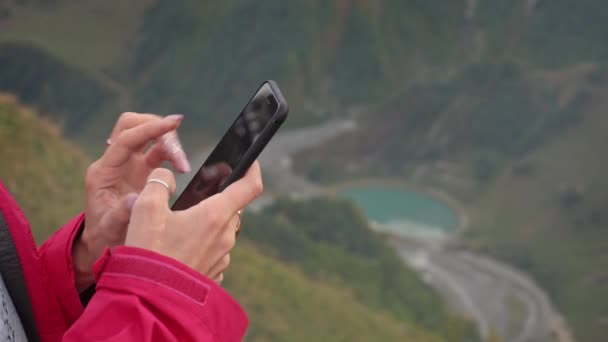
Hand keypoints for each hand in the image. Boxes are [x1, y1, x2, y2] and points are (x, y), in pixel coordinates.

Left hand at [74, 113, 190, 290]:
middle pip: (133, 126)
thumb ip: (121, 215)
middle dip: (157, 128)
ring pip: (148, 136)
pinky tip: (182, 167)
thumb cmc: (105, 239)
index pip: (126, 139)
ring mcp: (128, 165)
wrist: (104, 246)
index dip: (150, 128)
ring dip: (169, 143)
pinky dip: (172, 154)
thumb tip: (135, 200)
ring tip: (184, 166)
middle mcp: (115, 163)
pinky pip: (158, 151)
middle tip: (178, 146)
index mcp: (103, 172)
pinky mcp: (142, 171)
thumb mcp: (110, 230)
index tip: (174, 124)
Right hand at [125, 162, 262, 282]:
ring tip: (179, 224)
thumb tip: (165, 176)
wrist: (148, 299)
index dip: (253, 169)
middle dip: (219, 196)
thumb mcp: (145, 209)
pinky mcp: (215, 274)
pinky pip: (215, 251)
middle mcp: (226, 236)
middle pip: (232, 207)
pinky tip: (179, 247)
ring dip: (208, 223)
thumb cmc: (148, 252)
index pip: (250, 186)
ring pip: (222, 230)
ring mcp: (222, 257)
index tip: (249, 161)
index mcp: (215, 215)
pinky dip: (202, 244)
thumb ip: (158, 183)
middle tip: (197, 192)